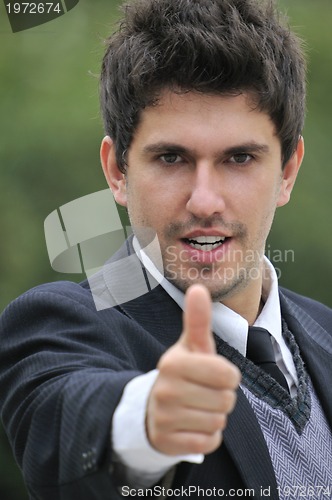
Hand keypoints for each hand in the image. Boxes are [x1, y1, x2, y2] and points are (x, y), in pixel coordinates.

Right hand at [146, 284, 240, 455]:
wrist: (153, 408)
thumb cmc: (183, 373)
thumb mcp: (192, 346)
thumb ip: (198, 319)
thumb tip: (198, 287)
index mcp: (173, 362)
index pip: (228, 374)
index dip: (228, 376)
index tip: (214, 374)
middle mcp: (165, 389)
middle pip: (226, 401)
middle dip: (222, 398)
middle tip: (204, 393)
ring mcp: (164, 417)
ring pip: (219, 422)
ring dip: (215, 417)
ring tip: (197, 408)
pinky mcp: (167, 442)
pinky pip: (209, 442)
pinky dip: (207, 436)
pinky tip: (192, 426)